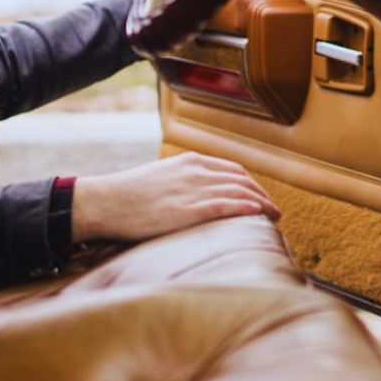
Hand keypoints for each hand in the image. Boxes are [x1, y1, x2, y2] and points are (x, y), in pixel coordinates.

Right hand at [71, 152, 280, 242]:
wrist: (105, 202)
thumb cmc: (128, 195)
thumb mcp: (160, 178)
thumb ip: (183, 182)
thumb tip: (196, 198)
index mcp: (190, 162)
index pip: (233, 170)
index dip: (252, 185)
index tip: (262, 198)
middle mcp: (196, 171)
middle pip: (242, 180)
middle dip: (262, 196)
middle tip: (274, 212)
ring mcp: (193, 189)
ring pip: (240, 192)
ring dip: (262, 204)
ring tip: (274, 218)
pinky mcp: (188, 210)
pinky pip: (226, 205)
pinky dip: (247, 208)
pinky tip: (259, 214)